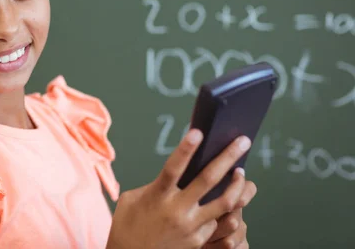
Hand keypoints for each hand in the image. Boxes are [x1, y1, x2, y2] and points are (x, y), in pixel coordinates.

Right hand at [106, 129, 251, 248]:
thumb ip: (154, 185)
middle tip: (243, 141)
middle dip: (228, 157)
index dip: (186, 149)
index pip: (174, 168)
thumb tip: (175, 175)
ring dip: (236, 185)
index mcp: (157, 196)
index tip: (200, 132)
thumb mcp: (132, 199)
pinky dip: (221, 209)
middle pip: (208, 179)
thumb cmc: (127, 226)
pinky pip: (216, 221)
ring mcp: (190, 227)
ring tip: (241, 172)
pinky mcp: (198, 241)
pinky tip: (223, 200)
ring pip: (224, 203)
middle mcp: (176, 210)